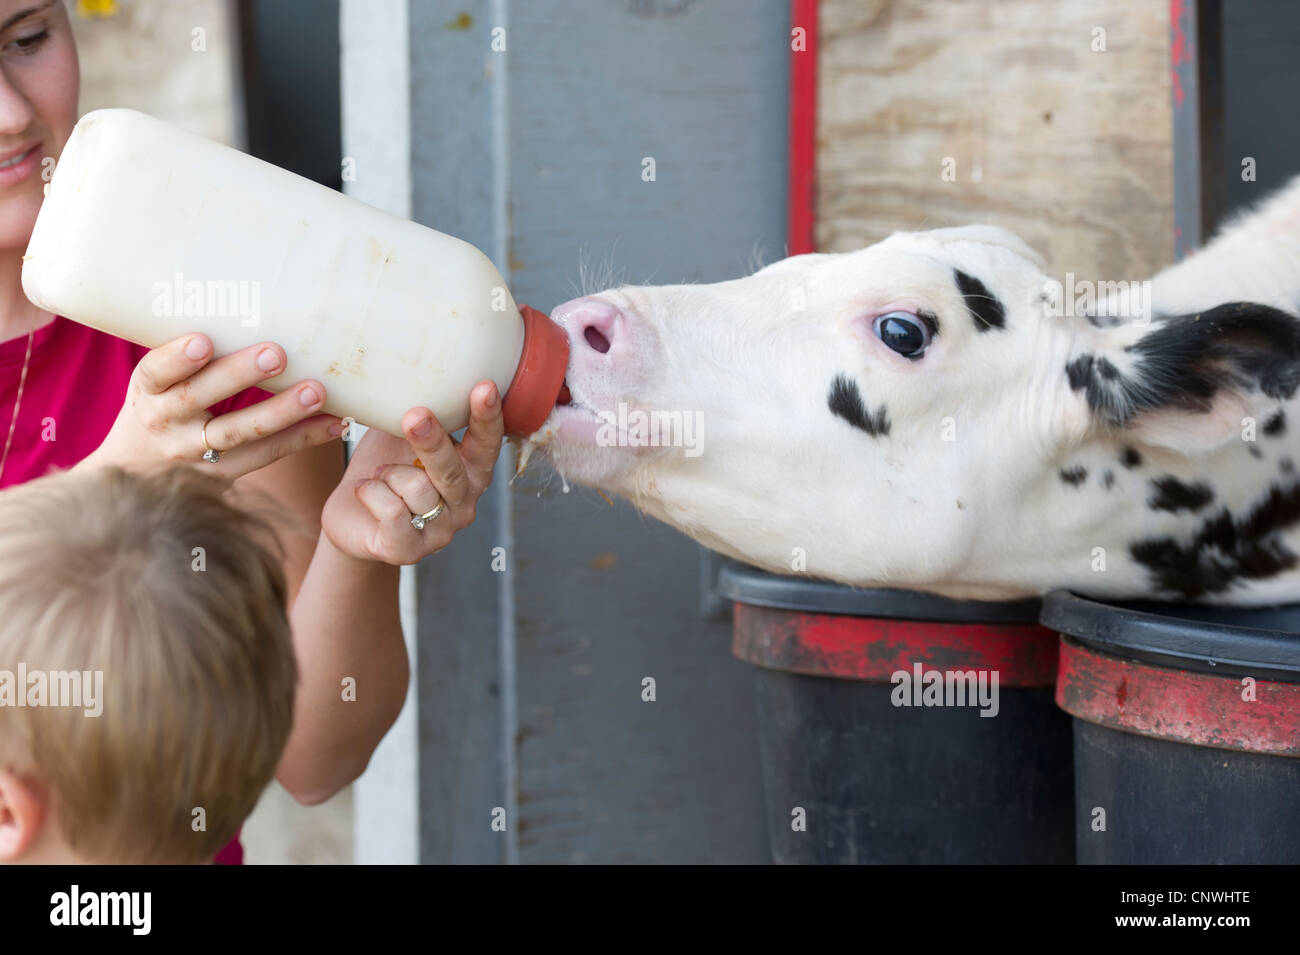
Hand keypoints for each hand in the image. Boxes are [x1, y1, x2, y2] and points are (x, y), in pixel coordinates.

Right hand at [86, 332, 342, 477]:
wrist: (141, 468)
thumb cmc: (163, 402)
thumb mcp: (158, 378)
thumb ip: (189, 351)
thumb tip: (249, 300)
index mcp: (147, 389)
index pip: (156, 372)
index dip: (177, 359)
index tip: (203, 341)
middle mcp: (166, 422)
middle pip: (200, 399)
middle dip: (239, 375)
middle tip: (277, 354)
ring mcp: (195, 454)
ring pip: (240, 433)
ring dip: (282, 412)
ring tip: (316, 392)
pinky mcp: (225, 474)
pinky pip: (268, 454)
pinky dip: (304, 437)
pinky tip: (334, 423)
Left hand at [320, 381, 504, 563]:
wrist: (351, 519)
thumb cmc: (383, 470)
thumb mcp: (399, 438)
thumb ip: (416, 415)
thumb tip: (406, 367)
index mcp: (470, 472)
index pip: (487, 444)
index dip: (487, 417)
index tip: (484, 386)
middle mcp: (464, 503)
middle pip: (452, 470)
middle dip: (432, 442)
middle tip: (414, 415)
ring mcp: (440, 531)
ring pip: (417, 489)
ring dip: (388, 474)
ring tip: (379, 473)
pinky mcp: (409, 551)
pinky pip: (392, 513)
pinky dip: (372, 493)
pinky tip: (365, 490)